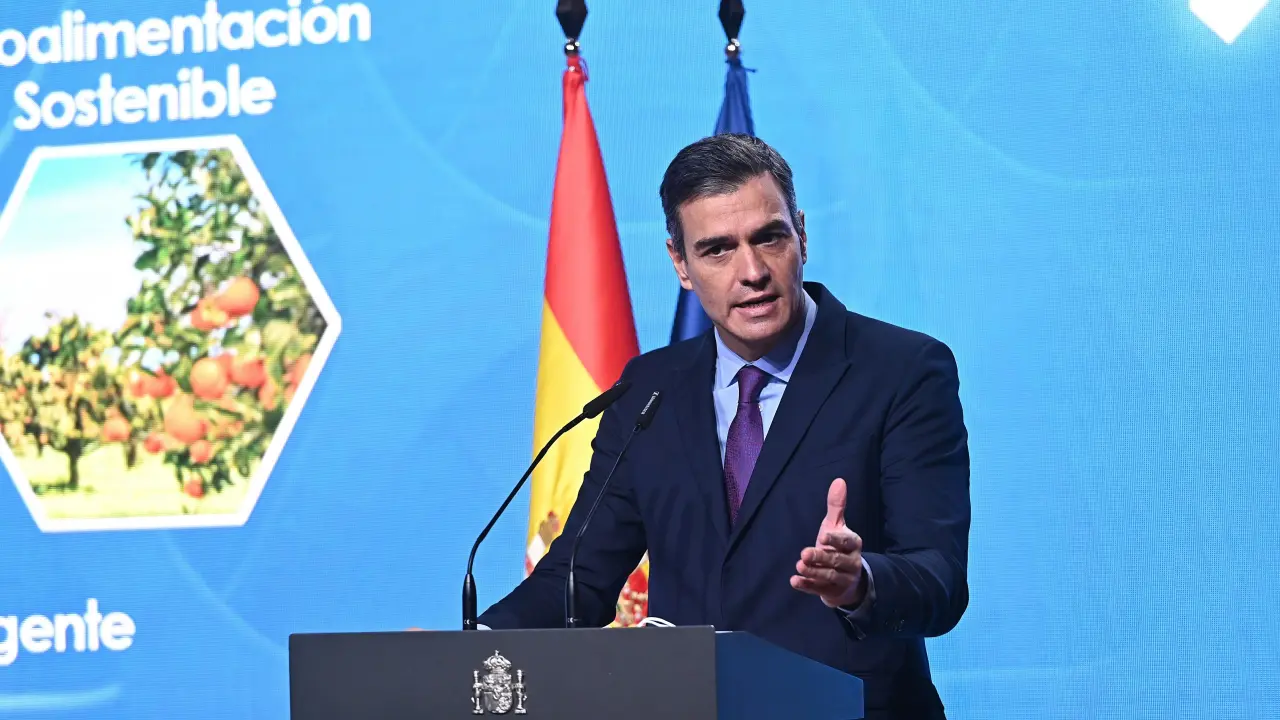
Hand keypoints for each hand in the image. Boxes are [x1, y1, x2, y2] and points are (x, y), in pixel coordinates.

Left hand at [790, 478, 865, 607]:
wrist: (848, 580)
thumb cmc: (838, 547)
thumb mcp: (837, 526)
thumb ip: (837, 506)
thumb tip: (839, 480)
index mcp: (853, 545)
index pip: (846, 542)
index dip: (835, 540)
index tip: (823, 536)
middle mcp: (851, 563)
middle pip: (836, 561)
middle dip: (821, 557)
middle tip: (804, 553)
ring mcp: (842, 579)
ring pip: (829, 576)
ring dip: (814, 572)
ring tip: (799, 566)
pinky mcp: (832, 592)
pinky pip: (819, 589)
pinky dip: (807, 586)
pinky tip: (794, 581)